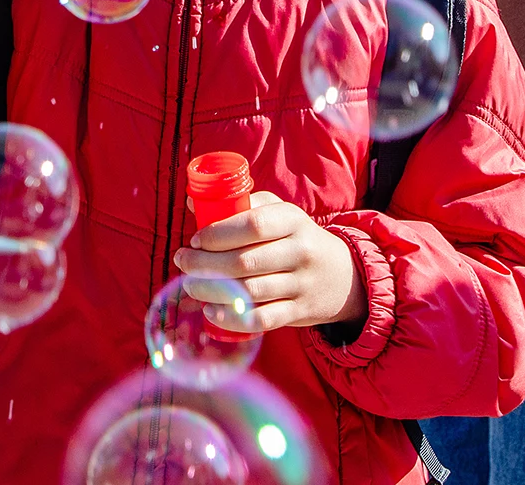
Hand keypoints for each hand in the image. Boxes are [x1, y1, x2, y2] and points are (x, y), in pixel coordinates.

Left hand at [171, 191, 367, 332]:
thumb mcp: (278, 213)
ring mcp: (301, 284)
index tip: (195, 240)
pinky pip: (262, 319)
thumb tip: (194, 204)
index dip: (218, 233)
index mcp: (292, 220)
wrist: (342, 275)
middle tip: (182, 262)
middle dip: (204, 264)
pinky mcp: (299, 312)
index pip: (252, 225)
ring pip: (249, 292)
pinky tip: (212, 312)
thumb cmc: (295, 238)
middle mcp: (300, 251)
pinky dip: (233, 318)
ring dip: (212, 291)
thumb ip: (242, 206)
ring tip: (191, 286)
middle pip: (245, 261)